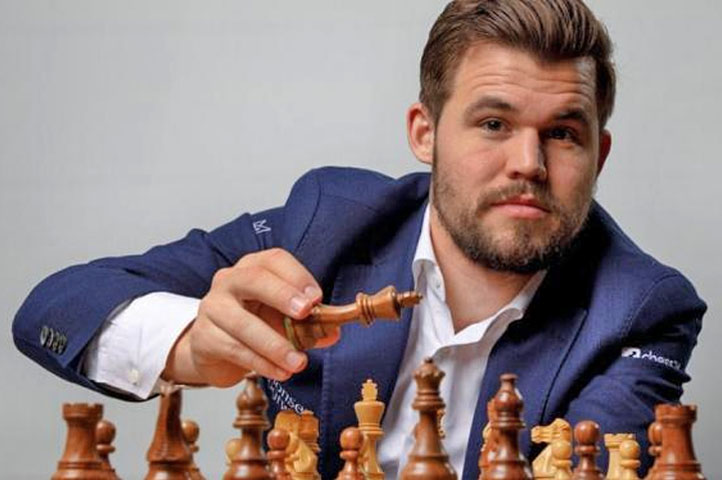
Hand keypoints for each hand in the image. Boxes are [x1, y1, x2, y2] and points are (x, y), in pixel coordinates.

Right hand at [162, 248, 337, 386]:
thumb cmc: (255, 323)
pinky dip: (261, 363)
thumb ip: (309, 324)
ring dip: (275, 344)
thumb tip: (332, 332)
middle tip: (305, 313)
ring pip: (243, 322)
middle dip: (282, 295)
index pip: (274, 260)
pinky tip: (280, 372)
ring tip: (299, 362)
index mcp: (253, 268)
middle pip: (253, 279)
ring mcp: (213, 307)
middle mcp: (230, 281)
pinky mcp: (204, 337)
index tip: (317, 297)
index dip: (297, 276)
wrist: (215, 348)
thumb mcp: (284, 319)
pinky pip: (234, 349)